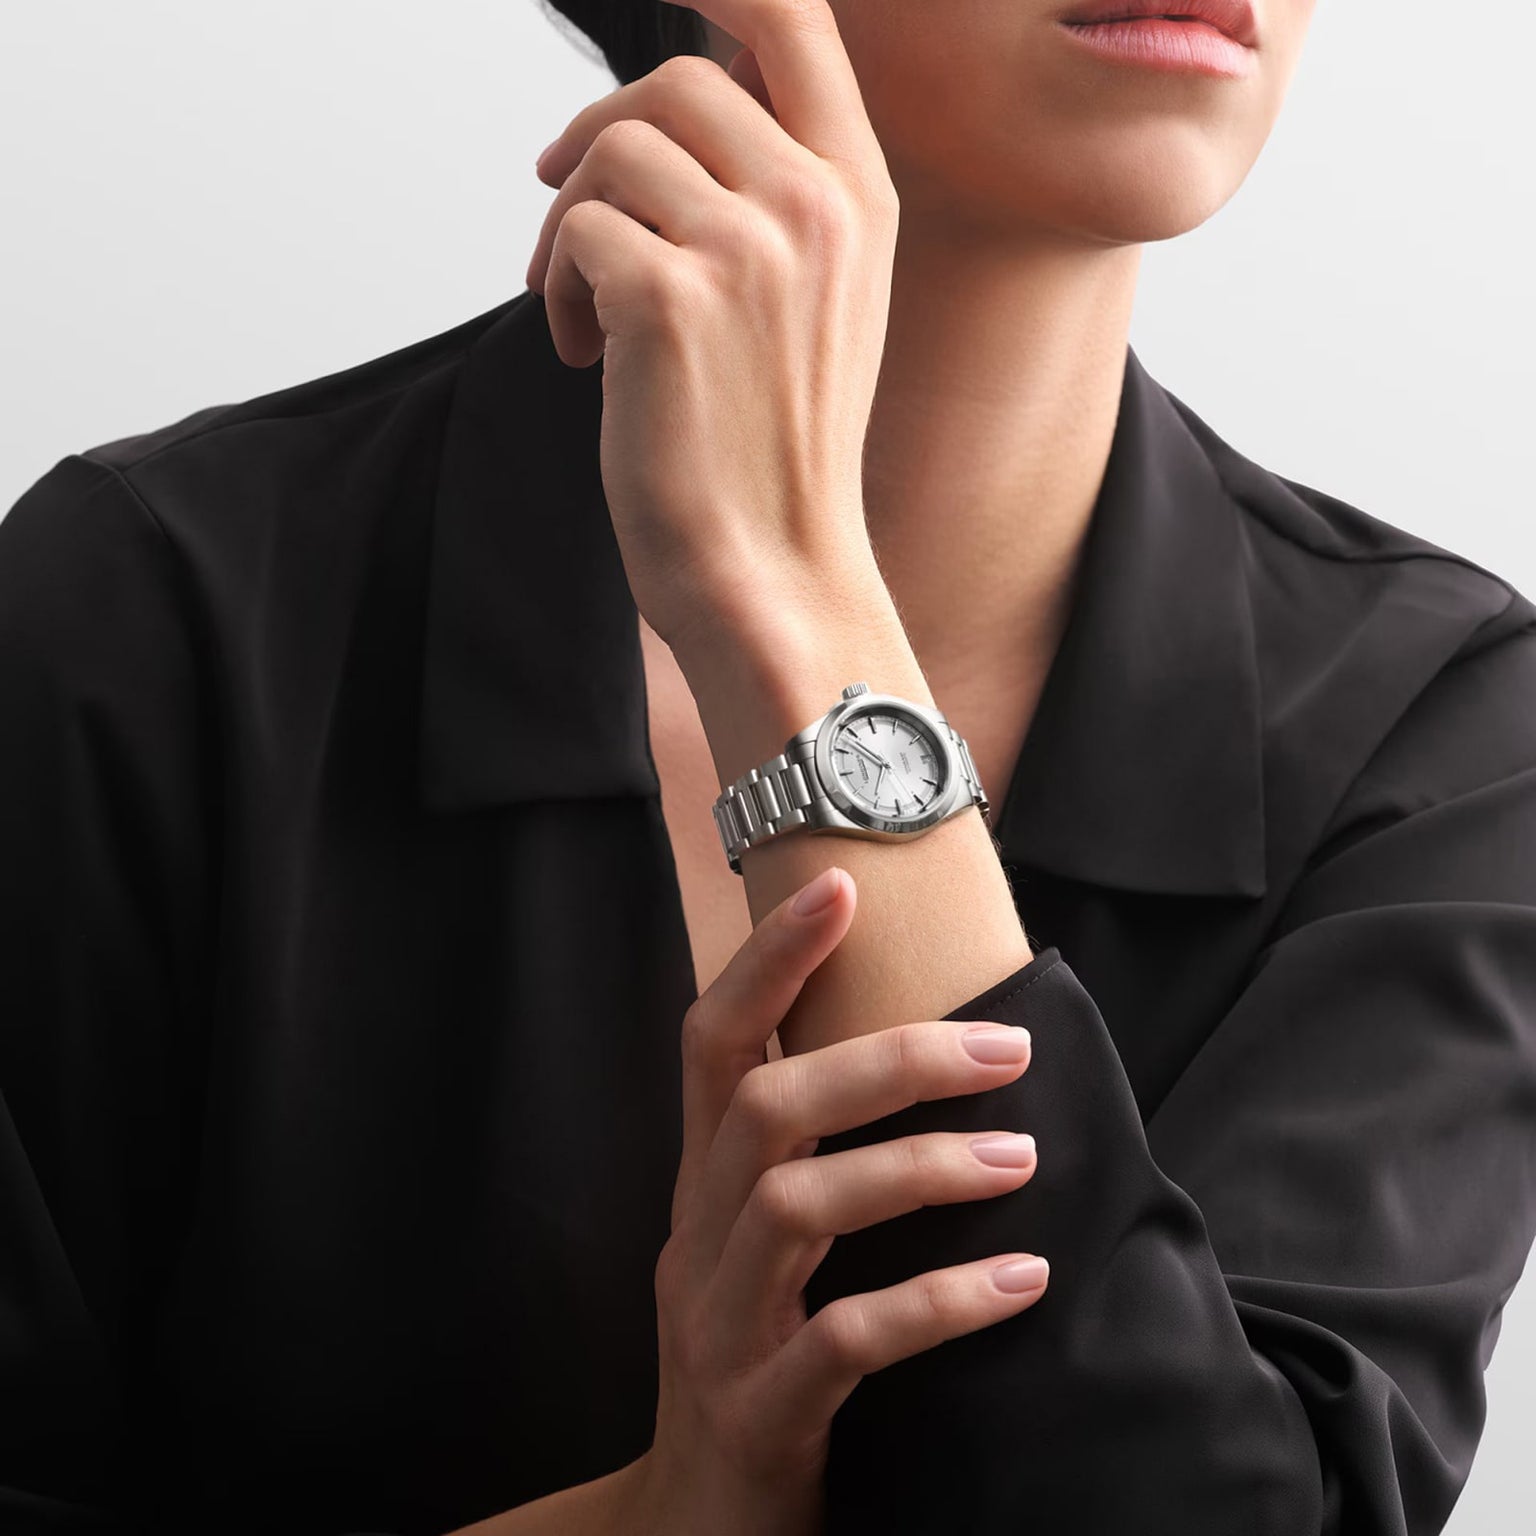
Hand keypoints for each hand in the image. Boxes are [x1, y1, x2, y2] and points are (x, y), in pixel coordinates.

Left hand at [524, 0, 899, 660]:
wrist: (771, 569)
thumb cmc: (776, 452)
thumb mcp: (815, 304)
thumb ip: (775, 196)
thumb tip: (677, 104)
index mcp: (860, 199)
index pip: (793, 17)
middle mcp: (817, 207)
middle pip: (676, 79)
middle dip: (599, 134)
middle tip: (563, 197)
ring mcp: (750, 251)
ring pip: (612, 152)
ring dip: (569, 224)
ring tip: (582, 309)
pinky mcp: (672, 300)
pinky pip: (576, 231)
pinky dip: (557, 287)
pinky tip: (585, 355)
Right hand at [629, 867, 1047, 1535]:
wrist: (695, 1526)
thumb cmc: (757, 1359)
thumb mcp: (764, 1254)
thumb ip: (815, 1169)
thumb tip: (931, 1069)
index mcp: (700, 1187)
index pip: (710, 1043)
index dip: (766, 960)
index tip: (840, 886)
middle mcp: (696, 1239)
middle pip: (765, 1107)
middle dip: (885, 1060)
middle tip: (1006, 1045)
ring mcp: (718, 1327)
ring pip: (798, 1207)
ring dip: (920, 1170)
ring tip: (1023, 1157)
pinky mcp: (761, 1413)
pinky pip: (845, 1340)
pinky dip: (938, 1301)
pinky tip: (1022, 1283)